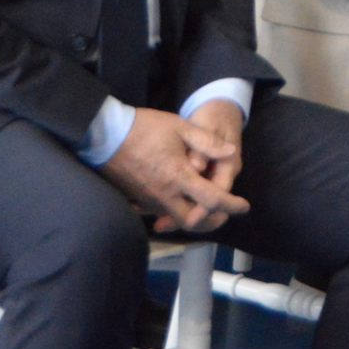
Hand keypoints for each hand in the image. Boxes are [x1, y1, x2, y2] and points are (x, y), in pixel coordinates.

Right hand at [101, 108, 250, 233]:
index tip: (244, 206)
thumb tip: (230, 153)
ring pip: (175, 217)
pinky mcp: (136, 198)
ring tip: (205, 205)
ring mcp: (148, 199)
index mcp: (178, 176)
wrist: (104, 134)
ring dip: (193, 215)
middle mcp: (164, 194)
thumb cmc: (144, 128)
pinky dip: (173, 210)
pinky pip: (159, 211)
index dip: (231, 205)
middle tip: (224, 212)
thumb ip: (208, 142)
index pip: (211, 199)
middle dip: (211, 220)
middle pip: (193, 220)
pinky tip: (180, 199)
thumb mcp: (180, 127)